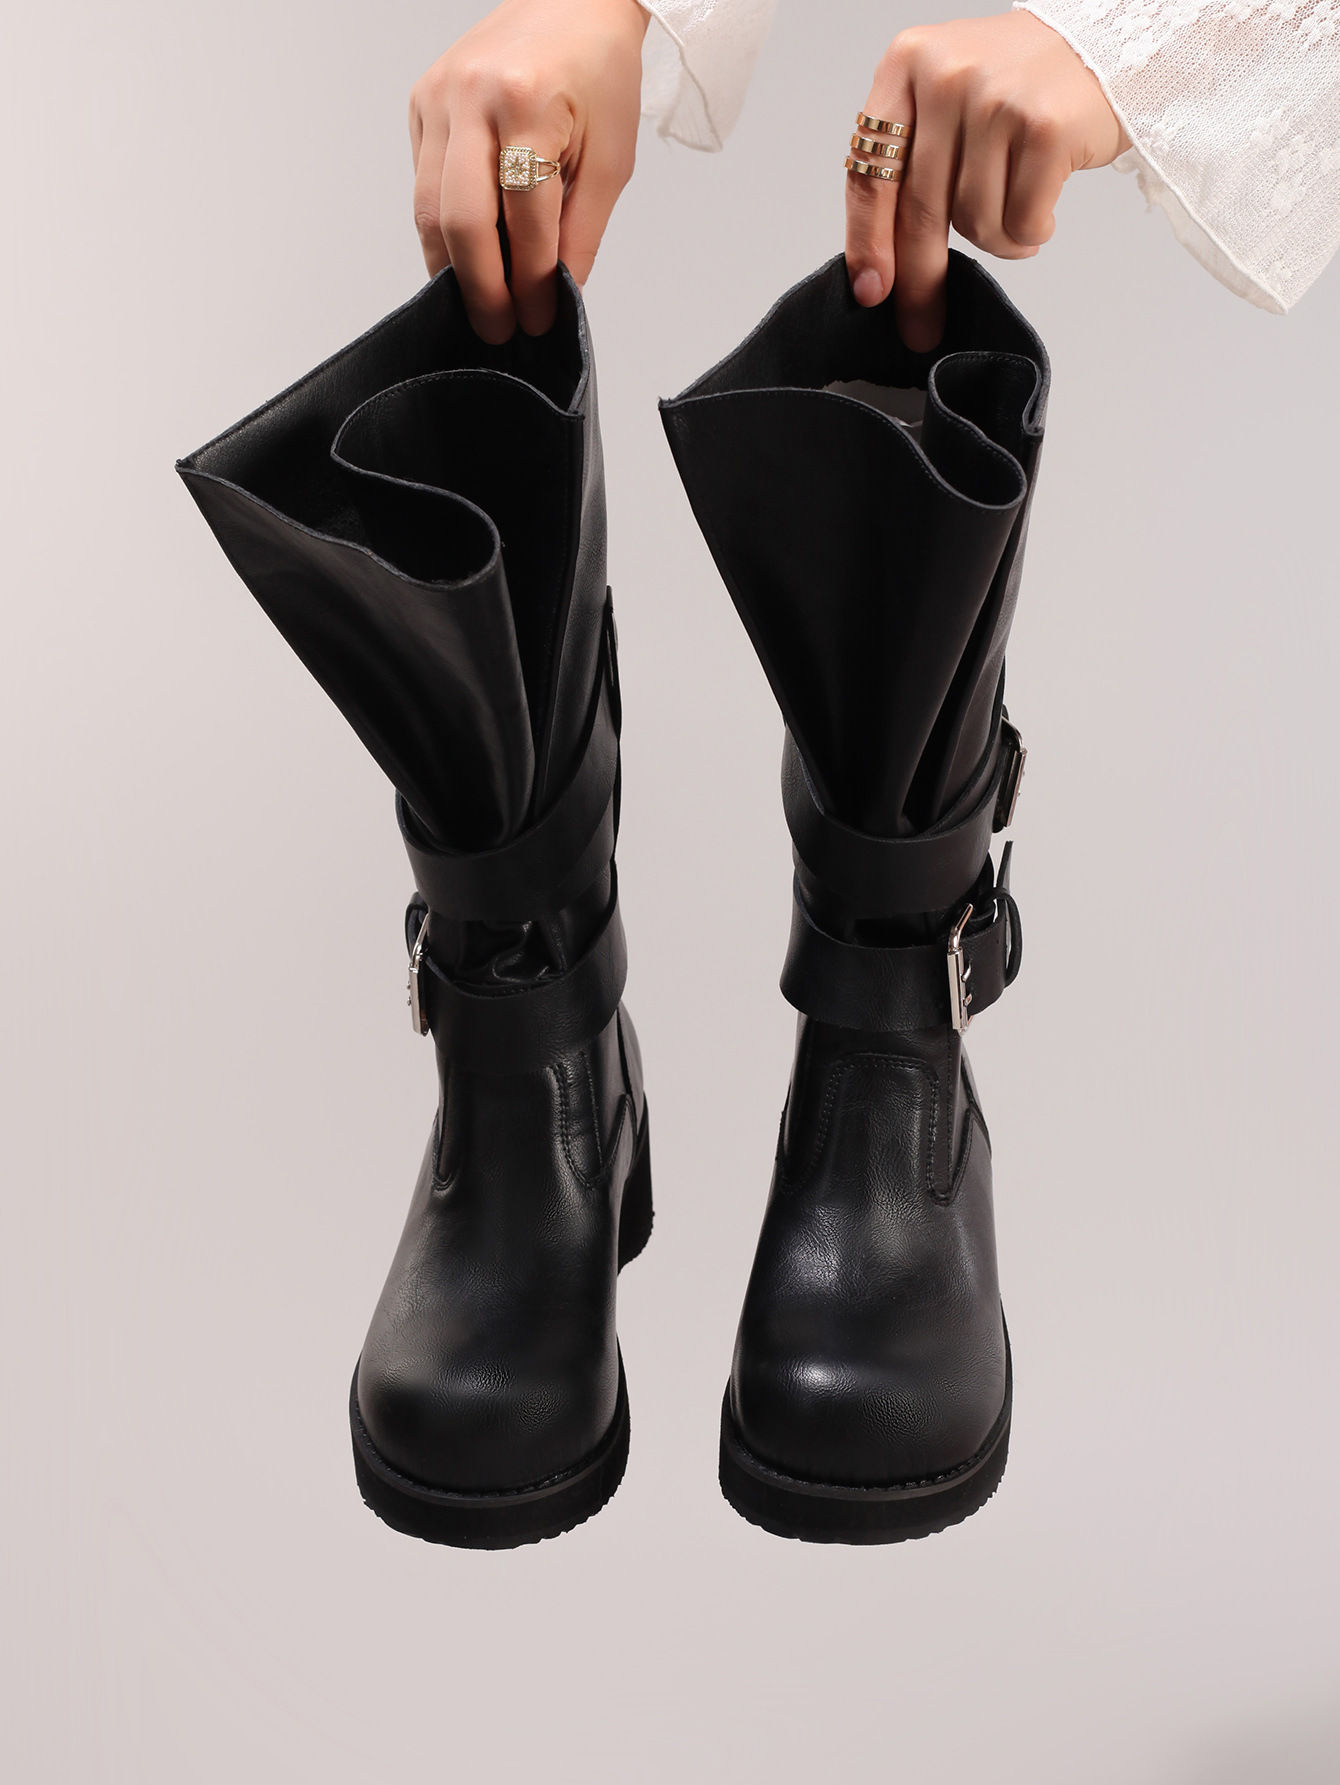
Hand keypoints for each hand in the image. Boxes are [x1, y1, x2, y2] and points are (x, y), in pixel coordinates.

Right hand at [409, 0, 648, 342]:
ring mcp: (438, 97)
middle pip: (461, 221)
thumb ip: (581, 230)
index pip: (524, 221)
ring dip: (452, 268)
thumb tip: (556, 293)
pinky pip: (424, 184)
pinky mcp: (421, 102)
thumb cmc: (599, 71)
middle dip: (481, 288)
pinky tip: (467, 254)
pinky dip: (443, 228)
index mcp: (527, 103)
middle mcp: (472, 95)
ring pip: (429, 209)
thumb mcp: (610, 158)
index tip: (538, 321)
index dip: (529, 283)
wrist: (573, 0)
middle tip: (496, 330)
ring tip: (477, 303)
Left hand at [845, 12, 1129, 348]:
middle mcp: (946, 76)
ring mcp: (996, 99)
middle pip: (919, 210)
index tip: (870, 292)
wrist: (1105, 44)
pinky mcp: (1045, 127)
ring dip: (998, 240)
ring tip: (1018, 212)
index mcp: (907, 64)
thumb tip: (882, 260)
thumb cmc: (1021, 81)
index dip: (867, 244)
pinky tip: (1043, 212)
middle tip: (921, 326)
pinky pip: (1020, 222)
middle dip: (921, 280)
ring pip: (973, 222)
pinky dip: (1031, 233)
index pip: (871, 174)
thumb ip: (912, 158)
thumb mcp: (947, 95)